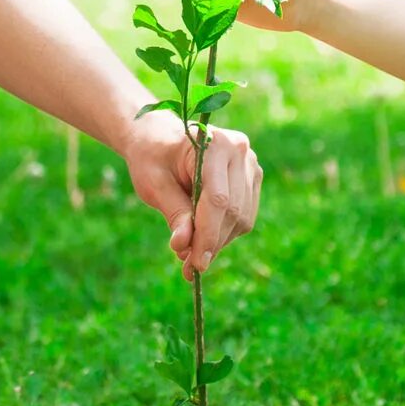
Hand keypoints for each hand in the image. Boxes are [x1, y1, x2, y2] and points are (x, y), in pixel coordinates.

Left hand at [120, 109, 261, 279]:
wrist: (160, 137)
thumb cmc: (152, 157)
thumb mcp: (153, 184)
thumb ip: (173, 213)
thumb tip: (184, 247)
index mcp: (215, 144)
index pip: (217, 199)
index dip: (207, 235)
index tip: (194, 264)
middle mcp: (240, 152)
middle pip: (232, 211)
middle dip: (211, 243)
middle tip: (188, 267)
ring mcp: (250, 165)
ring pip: (241, 218)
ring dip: (218, 242)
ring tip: (192, 255)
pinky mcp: (252, 180)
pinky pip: (244, 217)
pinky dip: (224, 233)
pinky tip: (203, 239)